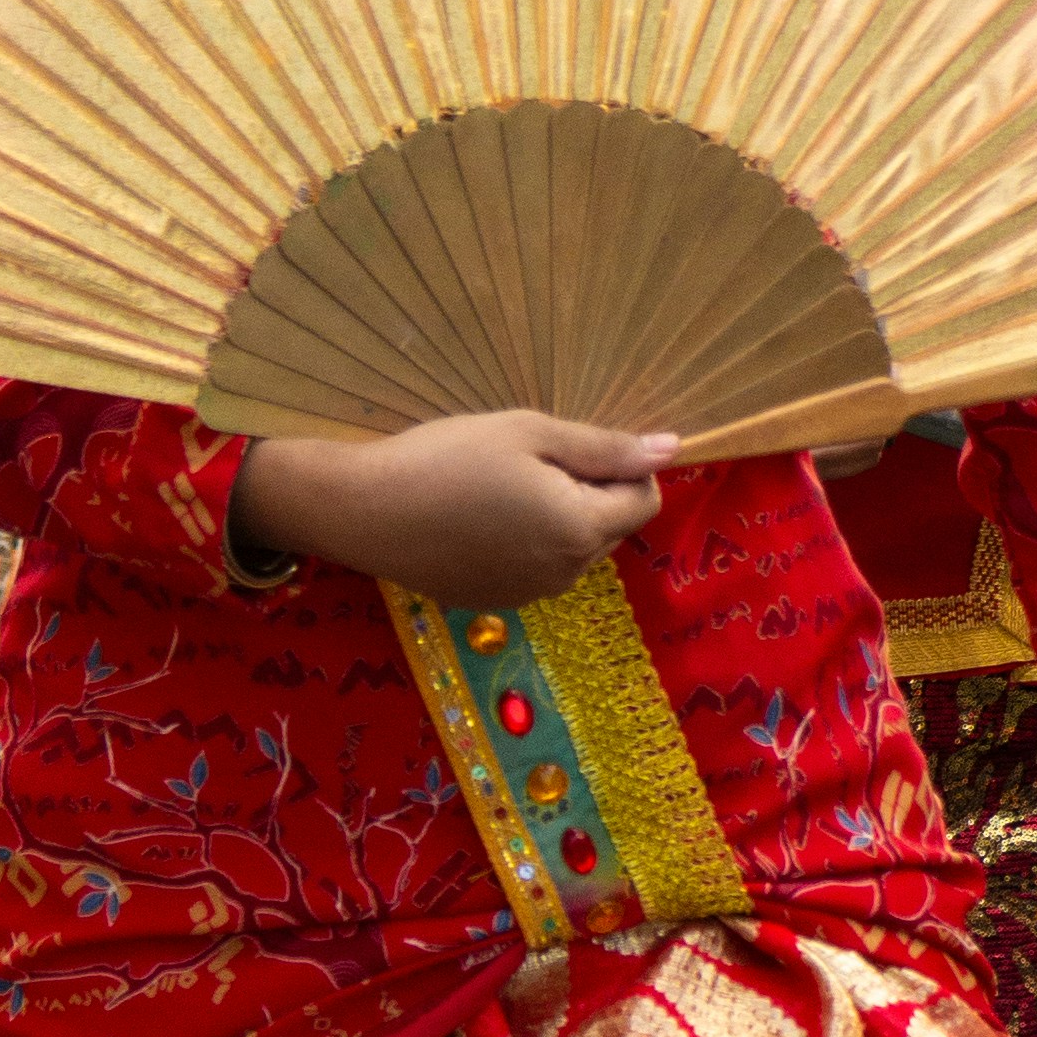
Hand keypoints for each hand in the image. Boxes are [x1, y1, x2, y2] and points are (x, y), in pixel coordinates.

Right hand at [228, 408, 673, 607]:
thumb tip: (671, 450)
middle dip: (590, 494)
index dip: (624, 466)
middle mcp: (566, 574)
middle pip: (610, 528)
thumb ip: (605, 447)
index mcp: (581, 529)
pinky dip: (524, 543)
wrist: (365, 511)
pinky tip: (478, 519)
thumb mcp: (530, 433)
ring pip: (572, 550)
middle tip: (530, 461)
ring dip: (558, 519)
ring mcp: (530, 595)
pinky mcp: (495, 602)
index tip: (574, 445)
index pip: (644, 501)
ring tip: (500, 488)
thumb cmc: (448, 457)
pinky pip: (536, 568)